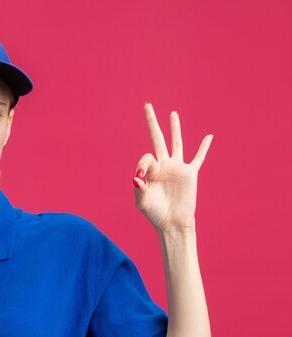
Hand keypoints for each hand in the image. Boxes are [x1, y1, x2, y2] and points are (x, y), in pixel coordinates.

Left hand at [133, 102, 212, 232]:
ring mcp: (177, 167)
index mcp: (150, 171)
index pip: (145, 157)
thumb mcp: (142, 202)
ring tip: (172, 114)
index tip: (141, 177)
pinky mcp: (190, 173)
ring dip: (175, 128)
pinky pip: (198, 158)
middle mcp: (163, 165)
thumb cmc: (155, 213)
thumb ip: (138, 188)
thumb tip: (136, 176)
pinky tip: (209, 136)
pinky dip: (204, 147)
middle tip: (146, 105)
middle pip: (157, 138)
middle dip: (152, 122)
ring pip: (176, 142)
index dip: (143, 164)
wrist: (172, 222)